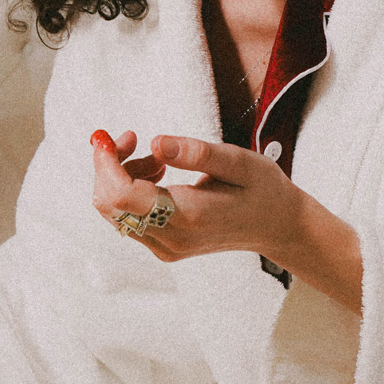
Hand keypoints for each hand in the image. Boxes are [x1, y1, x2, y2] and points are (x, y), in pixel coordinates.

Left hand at [89, 129, 361, 310]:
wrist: (278, 227)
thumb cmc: (262, 189)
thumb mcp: (239, 162)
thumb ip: (197, 153)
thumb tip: (154, 142)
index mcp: (189, 216)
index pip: (122, 194)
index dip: (105, 163)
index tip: (107, 136)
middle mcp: (171, 238)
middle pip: (109, 204)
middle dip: (109, 165)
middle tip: (133, 137)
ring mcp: (165, 247)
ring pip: (114, 212)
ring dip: (122, 177)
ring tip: (159, 159)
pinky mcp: (164, 247)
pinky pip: (128, 219)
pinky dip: (131, 191)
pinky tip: (159, 174)